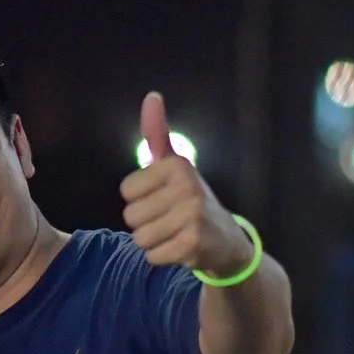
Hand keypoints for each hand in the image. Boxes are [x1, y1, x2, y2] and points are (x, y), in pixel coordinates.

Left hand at [120, 91, 253, 276]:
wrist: (227, 241)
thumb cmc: (191, 200)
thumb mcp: (174, 166)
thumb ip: (157, 135)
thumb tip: (151, 96)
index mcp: (178, 165)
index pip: (126, 190)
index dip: (140, 199)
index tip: (164, 199)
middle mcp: (188, 187)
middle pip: (130, 216)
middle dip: (146, 224)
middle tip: (171, 220)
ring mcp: (192, 216)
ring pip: (139, 238)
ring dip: (154, 242)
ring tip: (175, 233)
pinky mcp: (193, 244)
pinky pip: (152, 256)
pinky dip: (162, 257)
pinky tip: (181, 248)